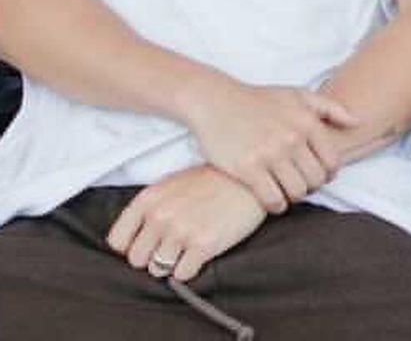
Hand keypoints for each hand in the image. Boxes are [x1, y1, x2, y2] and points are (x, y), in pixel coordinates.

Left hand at [106, 165, 266, 282]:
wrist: (250, 179)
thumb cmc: (211, 182)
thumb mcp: (173, 185)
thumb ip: (149, 209)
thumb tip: (133, 241)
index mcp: (149, 198)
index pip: (117, 241)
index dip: (131, 246)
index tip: (147, 243)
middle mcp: (161, 215)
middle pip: (136, 260)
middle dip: (152, 256)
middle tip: (173, 245)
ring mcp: (181, 230)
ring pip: (157, 269)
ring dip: (172, 263)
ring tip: (189, 247)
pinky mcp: (203, 245)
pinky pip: (181, 275)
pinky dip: (191, 268)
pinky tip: (202, 251)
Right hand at [181, 74, 361, 212]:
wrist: (216, 101)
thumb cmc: (260, 99)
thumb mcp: (297, 95)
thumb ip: (330, 108)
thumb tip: (359, 122)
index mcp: (306, 120)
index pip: (332, 160)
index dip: (328, 172)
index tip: (317, 173)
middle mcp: (291, 137)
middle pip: (316, 179)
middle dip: (311, 185)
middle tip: (301, 183)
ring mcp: (270, 154)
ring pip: (297, 192)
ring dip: (294, 196)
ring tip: (287, 190)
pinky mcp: (248, 169)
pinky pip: (273, 200)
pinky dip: (276, 205)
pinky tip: (272, 198)